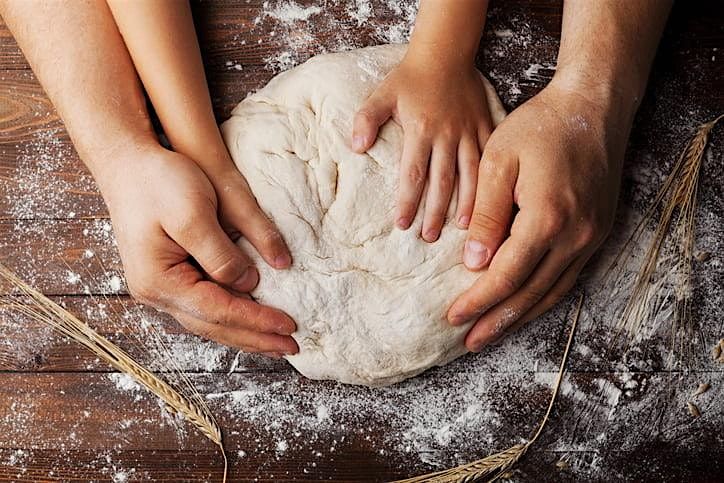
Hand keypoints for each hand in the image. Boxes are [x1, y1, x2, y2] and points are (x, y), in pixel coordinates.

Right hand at [98, 143, 297, 355]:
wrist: (127, 163)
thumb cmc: (157, 182)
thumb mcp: (193, 213)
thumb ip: (220, 253)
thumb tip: (248, 283)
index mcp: (160, 281)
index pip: (218, 311)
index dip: (256, 320)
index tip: (289, 325)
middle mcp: (157, 292)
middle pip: (214, 326)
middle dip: (255, 338)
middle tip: (292, 347)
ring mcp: (162, 287)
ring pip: (210, 321)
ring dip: (245, 333)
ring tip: (276, 342)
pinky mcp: (171, 276)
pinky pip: (207, 306)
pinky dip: (232, 316)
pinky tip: (251, 320)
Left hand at [352, 54, 492, 241]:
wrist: (445, 52)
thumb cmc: (411, 77)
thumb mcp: (382, 93)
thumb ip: (366, 119)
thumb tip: (356, 147)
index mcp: (421, 130)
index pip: (413, 174)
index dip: (408, 201)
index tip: (402, 224)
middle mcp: (447, 135)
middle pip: (442, 181)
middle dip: (435, 212)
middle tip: (428, 237)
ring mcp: (469, 132)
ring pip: (470, 174)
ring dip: (467, 203)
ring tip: (464, 230)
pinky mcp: (486, 126)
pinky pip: (491, 158)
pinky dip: (492, 181)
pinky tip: (492, 201)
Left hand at [447, 80, 632, 350]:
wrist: (593, 106)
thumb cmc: (540, 127)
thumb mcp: (498, 162)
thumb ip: (486, 215)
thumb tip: (473, 262)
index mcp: (546, 218)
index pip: (506, 275)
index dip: (478, 300)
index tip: (452, 317)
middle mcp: (575, 235)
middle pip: (530, 293)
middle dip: (497, 320)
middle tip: (469, 342)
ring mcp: (591, 236)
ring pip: (552, 291)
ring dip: (521, 316)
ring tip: (491, 334)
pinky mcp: (597, 232)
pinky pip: (568, 277)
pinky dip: (543, 297)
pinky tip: (525, 307)